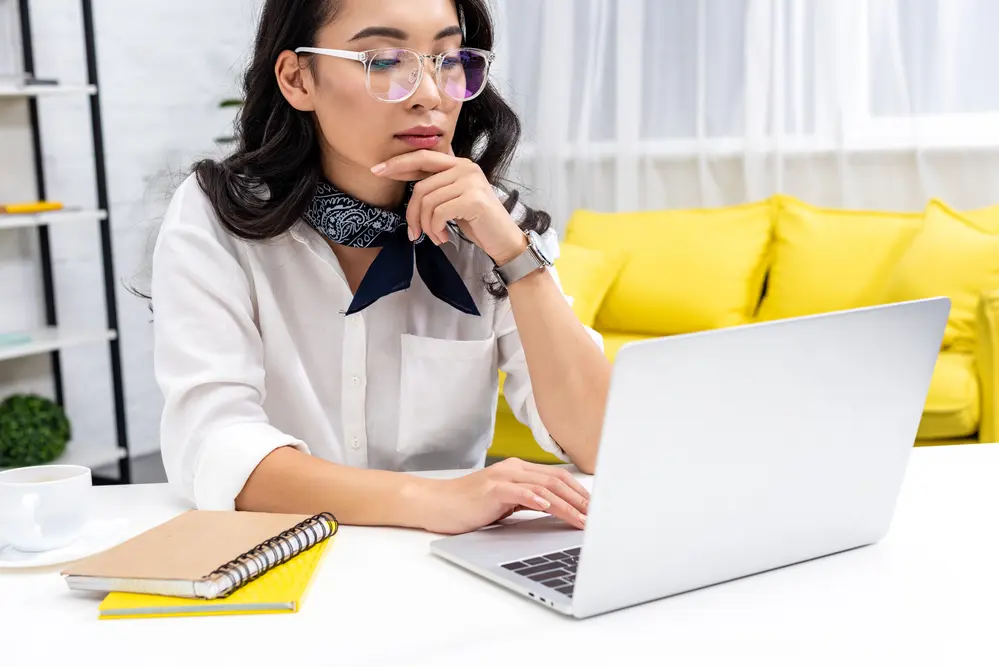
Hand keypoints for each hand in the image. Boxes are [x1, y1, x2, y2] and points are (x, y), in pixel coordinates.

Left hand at [371, 149, 527, 265]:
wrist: (504, 240)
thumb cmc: (476, 222)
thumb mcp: (454, 199)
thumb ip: (436, 186)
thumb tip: (407, 182)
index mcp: (459, 164)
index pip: (423, 157)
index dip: (398, 163)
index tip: (377, 170)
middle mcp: (465, 168)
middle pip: (421, 186)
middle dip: (412, 213)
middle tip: (413, 232)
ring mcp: (470, 182)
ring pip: (428, 202)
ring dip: (426, 226)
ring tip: (435, 237)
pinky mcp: (473, 199)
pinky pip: (438, 213)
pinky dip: (435, 229)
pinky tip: (442, 238)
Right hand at [410, 458, 589, 534]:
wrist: (437, 504)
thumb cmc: (468, 506)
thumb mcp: (503, 502)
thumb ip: (526, 501)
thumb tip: (554, 509)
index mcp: (517, 470)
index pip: (557, 478)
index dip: (579, 492)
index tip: (595, 509)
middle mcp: (513, 469)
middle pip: (556, 481)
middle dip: (579, 500)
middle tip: (596, 517)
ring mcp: (502, 477)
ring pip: (543, 488)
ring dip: (566, 505)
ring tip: (581, 519)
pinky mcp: (491, 489)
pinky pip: (518, 492)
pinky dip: (535, 499)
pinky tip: (547, 507)